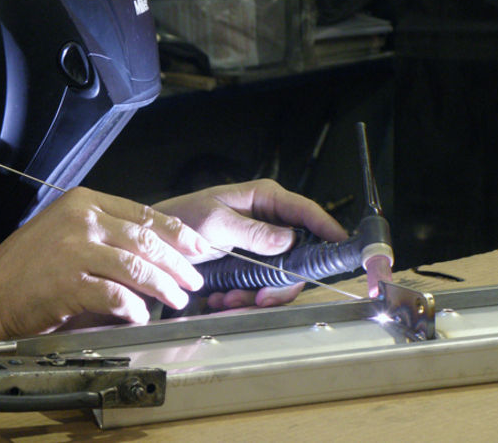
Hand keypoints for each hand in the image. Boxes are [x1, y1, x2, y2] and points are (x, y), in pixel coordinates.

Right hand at [0, 187, 208, 357]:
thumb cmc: (26, 272)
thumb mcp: (65, 236)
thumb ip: (106, 238)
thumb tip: (155, 255)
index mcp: (83, 202)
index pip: (143, 214)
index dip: (177, 233)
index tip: (199, 248)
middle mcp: (81, 219)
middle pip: (146, 240)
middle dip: (178, 263)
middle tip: (195, 281)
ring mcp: (73, 248)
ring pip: (137, 266)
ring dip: (163, 286)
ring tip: (176, 300)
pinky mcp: (68, 281)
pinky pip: (116, 294)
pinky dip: (133, 306)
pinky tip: (140, 314)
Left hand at [153, 179, 347, 308]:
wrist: (156, 243)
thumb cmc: (181, 221)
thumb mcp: (216, 224)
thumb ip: (253, 232)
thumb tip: (288, 238)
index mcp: (264, 199)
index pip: (305, 210)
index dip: (327, 227)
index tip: (341, 246)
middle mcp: (268, 221)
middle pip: (299, 254)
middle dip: (279, 282)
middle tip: (259, 297)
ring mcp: (261, 245)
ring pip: (281, 276)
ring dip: (258, 294)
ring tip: (228, 299)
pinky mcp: (250, 264)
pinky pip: (261, 286)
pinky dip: (243, 298)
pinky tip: (222, 299)